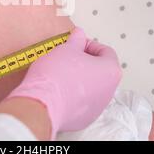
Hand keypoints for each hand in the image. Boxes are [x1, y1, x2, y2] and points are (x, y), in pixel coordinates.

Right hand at [6, 27, 121, 139]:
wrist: (42, 105)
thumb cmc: (57, 76)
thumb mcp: (67, 49)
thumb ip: (77, 40)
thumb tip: (79, 34)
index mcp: (110, 71)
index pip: (106, 52)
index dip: (90, 44)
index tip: (77, 44)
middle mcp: (109, 91)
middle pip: (100, 70)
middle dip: (85, 62)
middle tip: (69, 57)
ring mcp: (97, 107)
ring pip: (91, 87)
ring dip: (80, 79)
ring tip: (61, 73)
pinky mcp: (84, 119)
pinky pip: (82, 102)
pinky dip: (73, 95)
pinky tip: (58, 89)